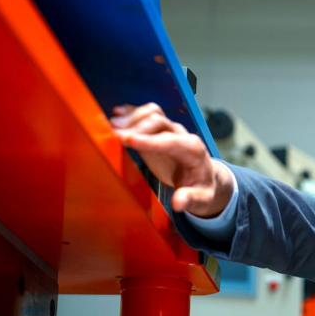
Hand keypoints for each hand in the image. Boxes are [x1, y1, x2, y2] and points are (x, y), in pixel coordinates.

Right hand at [109, 103, 234, 216]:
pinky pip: (146, 114)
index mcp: (194, 150)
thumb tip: (179, 203)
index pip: (172, 142)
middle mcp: (182, 135)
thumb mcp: (202, 199)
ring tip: (112, 125)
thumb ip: (191, 199)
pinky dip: (131, 112)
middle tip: (115, 136)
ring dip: (132, 117)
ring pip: (152, 113)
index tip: (130, 141)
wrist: (202, 177)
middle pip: (159, 122)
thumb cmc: (201, 188)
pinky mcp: (158, 129)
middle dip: (136, 128)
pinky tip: (117, 115)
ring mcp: (170, 130)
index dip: (150, 141)